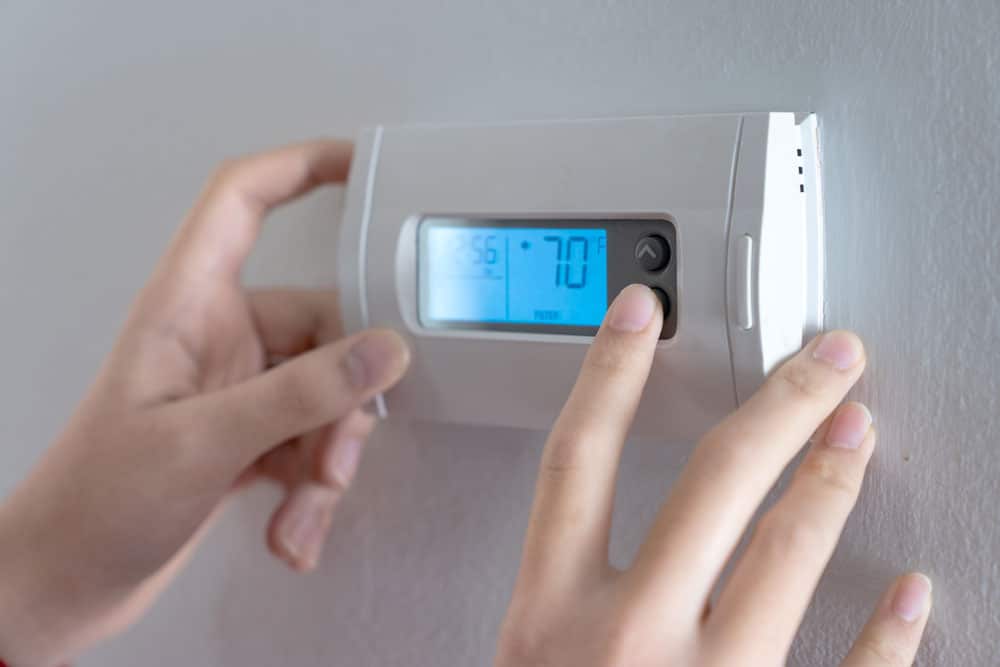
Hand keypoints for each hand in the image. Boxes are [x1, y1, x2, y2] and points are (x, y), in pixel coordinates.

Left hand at [0, 141, 410, 666]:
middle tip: (334, 456)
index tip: (362, 162)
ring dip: (327, 457)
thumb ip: (301, 394)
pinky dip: (312, 486)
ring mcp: (236, 387)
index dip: (300, 166)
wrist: (68, 581)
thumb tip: (382, 352)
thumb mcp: (206, 442)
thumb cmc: (96, 502)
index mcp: (187, 306)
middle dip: (341, 401)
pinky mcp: (249, 434)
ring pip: (324, 393)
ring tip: (302, 508)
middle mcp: (217, 337)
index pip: (243, 202)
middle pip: (320, 326)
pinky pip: (310, 438)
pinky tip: (291, 527)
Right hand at [497, 285, 930, 665]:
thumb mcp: (519, 659)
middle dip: (779, 404)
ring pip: (786, 554)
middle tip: (823, 358)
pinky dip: (888, 633)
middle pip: (712, 482)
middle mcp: (628, 638)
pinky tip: (906, 594)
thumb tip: (584, 532)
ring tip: (857, 430)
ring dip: (831, 478)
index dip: (612, 371)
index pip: (578, 460)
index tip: (643, 314)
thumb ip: (550, 599)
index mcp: (549, 614)